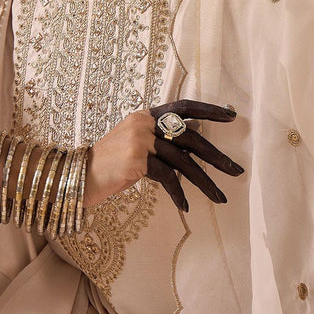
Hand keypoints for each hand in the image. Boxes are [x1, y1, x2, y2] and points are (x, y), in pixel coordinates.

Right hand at [84, 99, 242, 211]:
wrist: (78, 176)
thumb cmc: (109, 164)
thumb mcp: (135, 144)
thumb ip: (161, 139)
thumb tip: (192, 137)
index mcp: (146, 115)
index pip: (183, 107)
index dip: (209, 110)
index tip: (231, 115)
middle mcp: (144, 122)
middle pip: (189, 136)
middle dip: (216, 155)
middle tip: (236, 169)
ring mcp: (140, 140)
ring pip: (183, 161)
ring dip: (204, 181)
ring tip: (220, 196)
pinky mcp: (137, 160)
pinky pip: (168, 178)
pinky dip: (178, 194)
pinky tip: (185, 206)